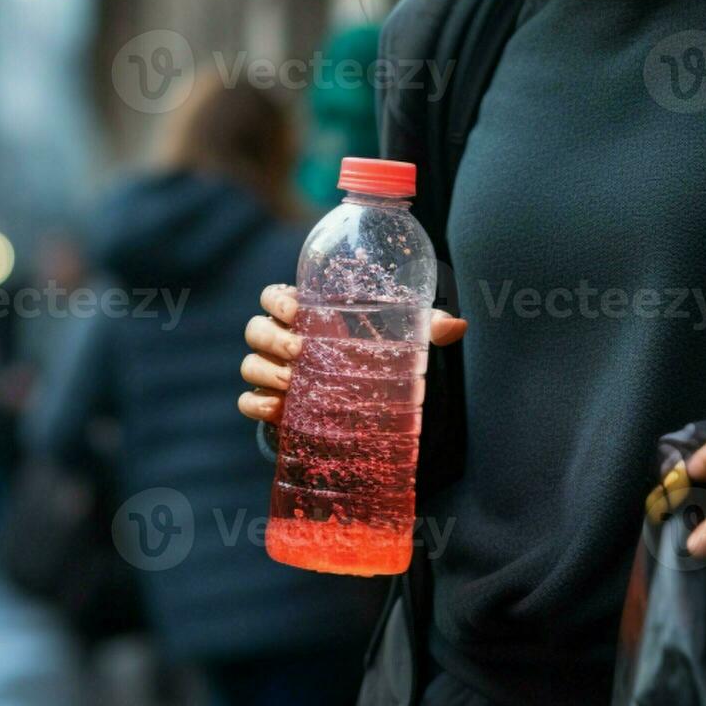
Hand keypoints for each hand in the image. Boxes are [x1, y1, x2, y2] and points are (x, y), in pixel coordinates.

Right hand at [237, 284, 467, 422]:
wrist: (354, 403)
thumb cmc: (369, 355)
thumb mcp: (396, 340)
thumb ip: (424, 328)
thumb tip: (459, 325)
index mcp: (303, 314)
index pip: (273, 296)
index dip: (276, 300)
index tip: (296, 308)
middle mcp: (280, 339)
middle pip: (255, 330)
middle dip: (272, 338)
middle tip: (300, 350)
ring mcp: (271, 373)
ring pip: (249, 365)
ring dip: (266, 372)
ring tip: (294, 381)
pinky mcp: (270, 405)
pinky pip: (247, 402)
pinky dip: (257, 405)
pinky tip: (278, 409)